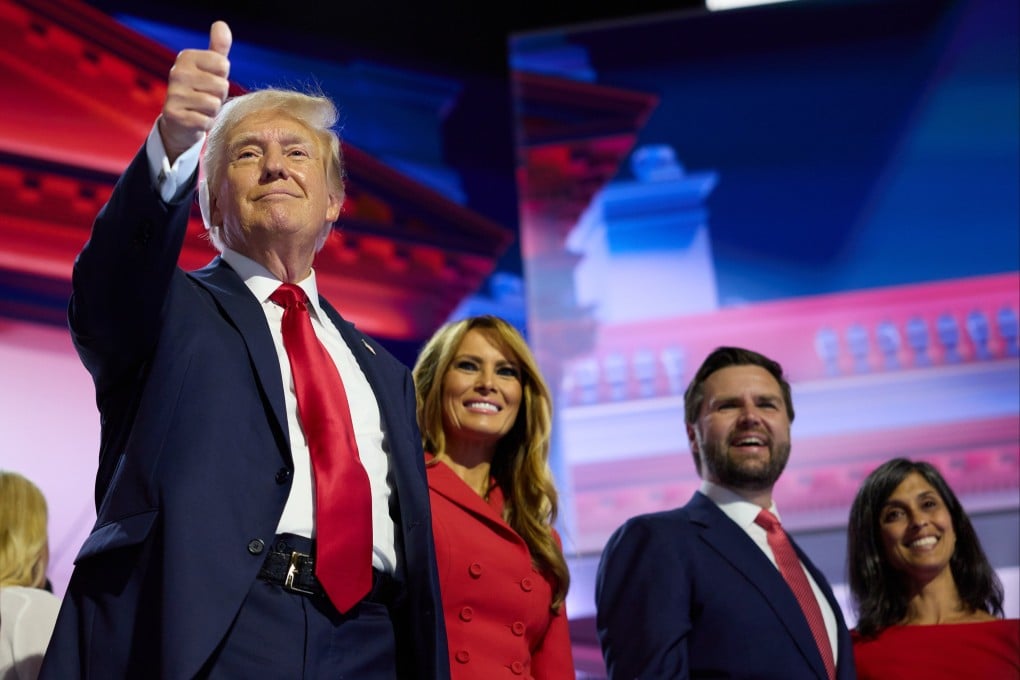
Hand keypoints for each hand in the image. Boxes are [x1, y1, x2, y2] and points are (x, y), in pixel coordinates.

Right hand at [158, 20, 231, 161]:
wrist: (180, 121)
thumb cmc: (200, 91)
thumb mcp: (211, 68)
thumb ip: (218, 48)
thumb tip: (221, 24)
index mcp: (186, 57)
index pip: (223, 65)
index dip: (222, 77)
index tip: (210, 81)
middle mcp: (176, 72)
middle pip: (221, 85)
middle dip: (219, 96)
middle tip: (205, 97)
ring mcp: (173, 94)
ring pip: (214, 104)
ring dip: (212, 111)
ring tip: (200, 109)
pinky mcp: (173, 115)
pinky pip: (206, 121)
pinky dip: (205, 124)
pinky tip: (195, 120)